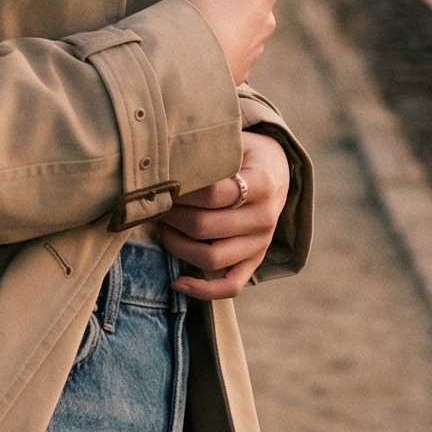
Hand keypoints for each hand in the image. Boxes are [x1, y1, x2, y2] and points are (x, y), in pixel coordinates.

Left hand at [162, 132, 290, 301]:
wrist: (276, 169)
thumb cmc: (243, 153)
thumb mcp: (232, 141)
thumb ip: (205, 151)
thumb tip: (161, 162)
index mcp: (264, 182)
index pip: (213, 194)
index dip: (181, 191)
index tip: (162, 183)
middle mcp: (266, 217)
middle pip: (205, 227)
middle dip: (171, 216)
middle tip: (155, 204)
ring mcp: (262, 243)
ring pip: (211, 258)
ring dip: (177, 245)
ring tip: (162, 227)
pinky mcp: (255, 261)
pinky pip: (230, 286)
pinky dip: (202, 290)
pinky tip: (177, 282)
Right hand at [167, 0, 277, 83]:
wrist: (185, 71)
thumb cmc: (192, 15)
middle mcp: (268, 17)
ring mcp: (257, 45)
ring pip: (238, 14)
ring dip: (218, 5)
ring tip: (190, 5)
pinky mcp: (243, 67)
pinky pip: (231, 40)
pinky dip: (217, 30)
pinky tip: (194, 32)